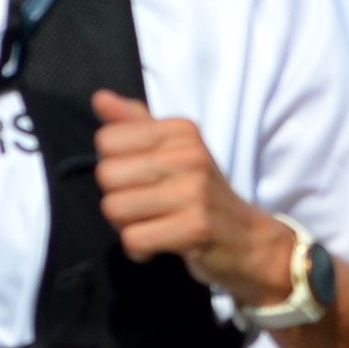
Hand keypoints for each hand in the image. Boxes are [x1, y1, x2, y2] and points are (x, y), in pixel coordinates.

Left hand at [91, 91, 294, 307]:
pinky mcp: (195, 228)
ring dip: (126, 226)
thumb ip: (135, 124)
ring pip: (114, 208)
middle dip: (116, 198)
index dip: (113, 165)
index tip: (139, 180)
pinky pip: (133, 238)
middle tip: (144, 208)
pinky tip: (156, 246)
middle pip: (106, 175)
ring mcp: (194, 191)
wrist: (249, 239)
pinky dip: (138, 250)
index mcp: (180, 131)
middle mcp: (188, 155)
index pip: (107, 140)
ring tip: (151, 226)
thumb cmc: (201, 194)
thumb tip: (99, 98)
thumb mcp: (174, 151)